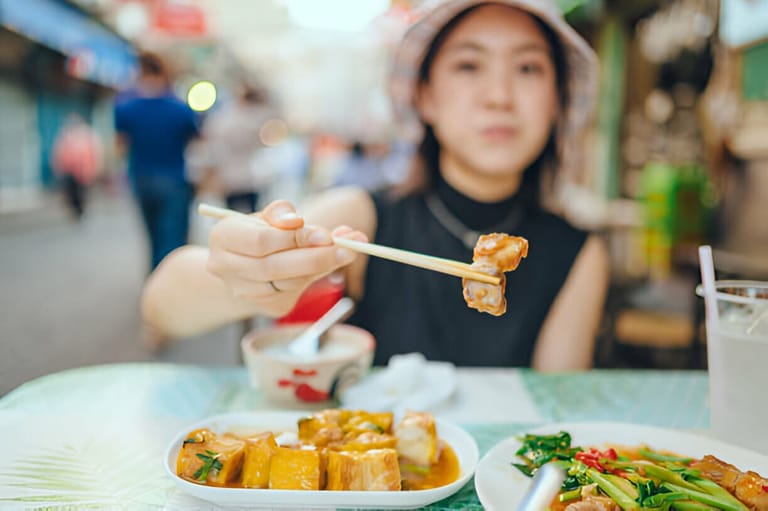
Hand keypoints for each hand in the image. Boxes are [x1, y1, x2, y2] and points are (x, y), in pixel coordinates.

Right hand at [206, 199, 366, 303]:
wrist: (248, 263)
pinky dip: (317, 276)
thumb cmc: (259, 232)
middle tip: (348, 248)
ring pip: (288, 283)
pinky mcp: (266, 305)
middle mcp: (226, 268)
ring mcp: (244, 291)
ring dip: (322, 267)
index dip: (294, 239)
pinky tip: (332, 263)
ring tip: (348, 251)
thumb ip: (282, 214)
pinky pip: (296, 292)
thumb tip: (297, 221)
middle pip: (274, 267)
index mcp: (223, 237)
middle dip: (315, 257)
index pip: (261, 240)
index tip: (325, 235)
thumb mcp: (267, 216)